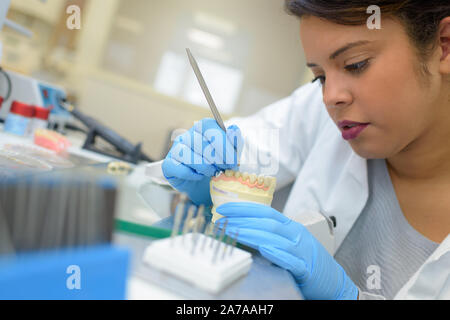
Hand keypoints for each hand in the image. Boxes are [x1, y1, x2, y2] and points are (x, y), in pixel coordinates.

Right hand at [162, 118, 241, 205]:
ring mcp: (175, 149)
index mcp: (202, 129)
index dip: (222, 143)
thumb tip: (234, 130)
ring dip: (205, 167)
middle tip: (225, 168)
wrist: (206, 187)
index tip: (232, 159)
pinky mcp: (168, 165)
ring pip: (188, 155)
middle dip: (216, 158)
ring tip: (213, 173)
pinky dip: (191, 174)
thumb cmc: (218, 167)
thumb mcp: (231, 155)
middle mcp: (187, 136)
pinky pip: (178, 167)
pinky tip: (199, 177)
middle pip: (199, 141)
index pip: (208, 126)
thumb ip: (235, 142)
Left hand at [216, 202, 358, 299]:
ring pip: (274, 237)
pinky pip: (290, 259)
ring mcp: (301, 250)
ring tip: (231, 232)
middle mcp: (295, 234)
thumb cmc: (307, 262)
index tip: (223, 208)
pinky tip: (263, 249)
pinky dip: (276, 253)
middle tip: (221, 221)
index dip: (243, 208)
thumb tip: (240, 231)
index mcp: (290, 227)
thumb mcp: (288, 243)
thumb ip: (269, 236)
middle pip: (266, 222)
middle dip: (241, 220)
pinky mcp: (306, 268)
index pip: (264, 212)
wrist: (334, 282)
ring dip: (250, 234)